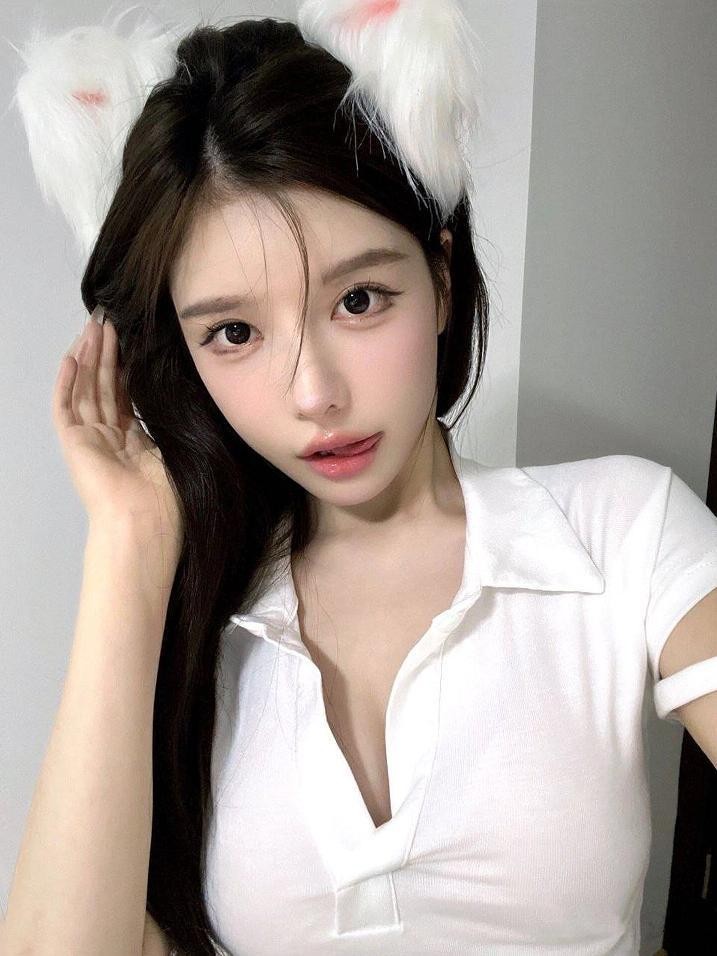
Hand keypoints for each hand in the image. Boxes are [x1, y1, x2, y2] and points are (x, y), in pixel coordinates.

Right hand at [53, 312, 183, 559]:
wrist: (144, 522)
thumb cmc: (167, 500)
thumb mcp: (176, 451)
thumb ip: (169, 424)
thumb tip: (189, 394)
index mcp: (132, 443)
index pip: (123, 395)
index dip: (123, 366)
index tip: (129, 339)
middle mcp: (107, 439)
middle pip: (102, 386)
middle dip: (105, 352)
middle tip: (107, 320)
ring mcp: (88, 441)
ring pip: (85, 389)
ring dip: (88, 357)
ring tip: (93, 327)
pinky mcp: (72, 444)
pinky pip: (65, 407)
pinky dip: (66, 383)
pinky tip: (71, 358)